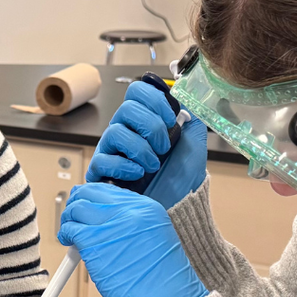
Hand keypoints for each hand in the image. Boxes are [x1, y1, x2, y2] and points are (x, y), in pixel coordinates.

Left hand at [58, 183, 208, 296]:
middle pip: (89, 193)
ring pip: (76, 208)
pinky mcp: (95, 243)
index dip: (93, 200)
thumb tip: (102, 221)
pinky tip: (69, 243)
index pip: (108, 190)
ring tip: (70, 234)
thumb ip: (130, 224)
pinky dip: (65, 235)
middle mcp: (129, 211)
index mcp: (146, 207)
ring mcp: (111, 225)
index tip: (87, 211)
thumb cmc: (162, 281)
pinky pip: (71, 229)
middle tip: (74, 219)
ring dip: (69, 220)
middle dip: (77, 205)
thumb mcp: (154, 237)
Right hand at [86, 80, 207, 208]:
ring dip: (140, 149)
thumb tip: (186, 98)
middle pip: (126, 108)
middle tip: (164, 147)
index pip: (137, 91)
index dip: (154, 99)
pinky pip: (103, 160)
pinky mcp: (102, 172)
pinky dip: (124, 166)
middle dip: (151, 126)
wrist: (178, 206)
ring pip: (115, 132)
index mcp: (143, 120)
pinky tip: (138, 174)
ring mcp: (111, 151)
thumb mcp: (194, 142)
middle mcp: (124, 131)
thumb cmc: (182, 177)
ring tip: (153, 165)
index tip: (171, 118)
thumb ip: (192, 117)